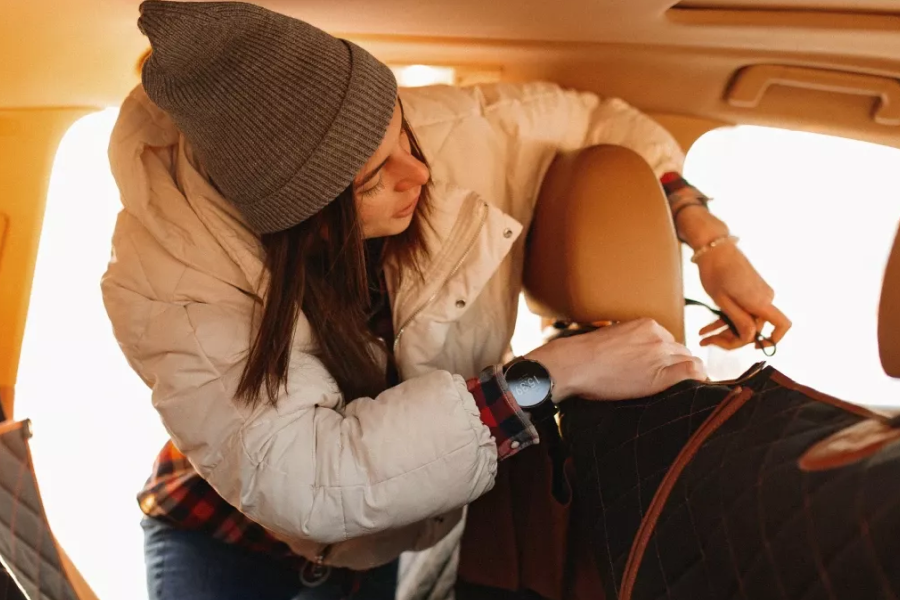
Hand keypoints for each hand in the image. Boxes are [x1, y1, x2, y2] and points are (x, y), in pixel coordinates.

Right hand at [525, 318, 706, 401]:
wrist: (576, 364)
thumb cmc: (585, 356)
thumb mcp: (613, 338)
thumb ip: (630, 342)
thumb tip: (632, 357)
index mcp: (647, 325)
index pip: (670, 342)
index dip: (669, 358)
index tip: (661, 369)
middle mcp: (658, 336)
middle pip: (682, 352)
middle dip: (678, 366)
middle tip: (670, 382)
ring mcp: (661, 353)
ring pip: (690, 361)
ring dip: (688, 375)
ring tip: (682, 389)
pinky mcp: (662, 373)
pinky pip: (693, 373)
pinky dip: (698, 380)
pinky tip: (697, 389)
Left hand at [695, 242, 790, 349]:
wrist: (713, 247)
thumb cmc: (716, 272)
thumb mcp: (723, 301)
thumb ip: (738, 321)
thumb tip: (750, 338)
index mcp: (760, 302)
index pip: (781, 325)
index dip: (772, 340)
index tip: (753, 348)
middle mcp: (764, 299)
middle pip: (754, 328)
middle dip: (731, 338)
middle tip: (707, 341)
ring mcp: (757, 294)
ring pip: (744, 321)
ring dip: (724, 331)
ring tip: (702, 337)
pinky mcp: (749, 291)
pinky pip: (741, 311)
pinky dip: (725, 320)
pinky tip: (706, 329)